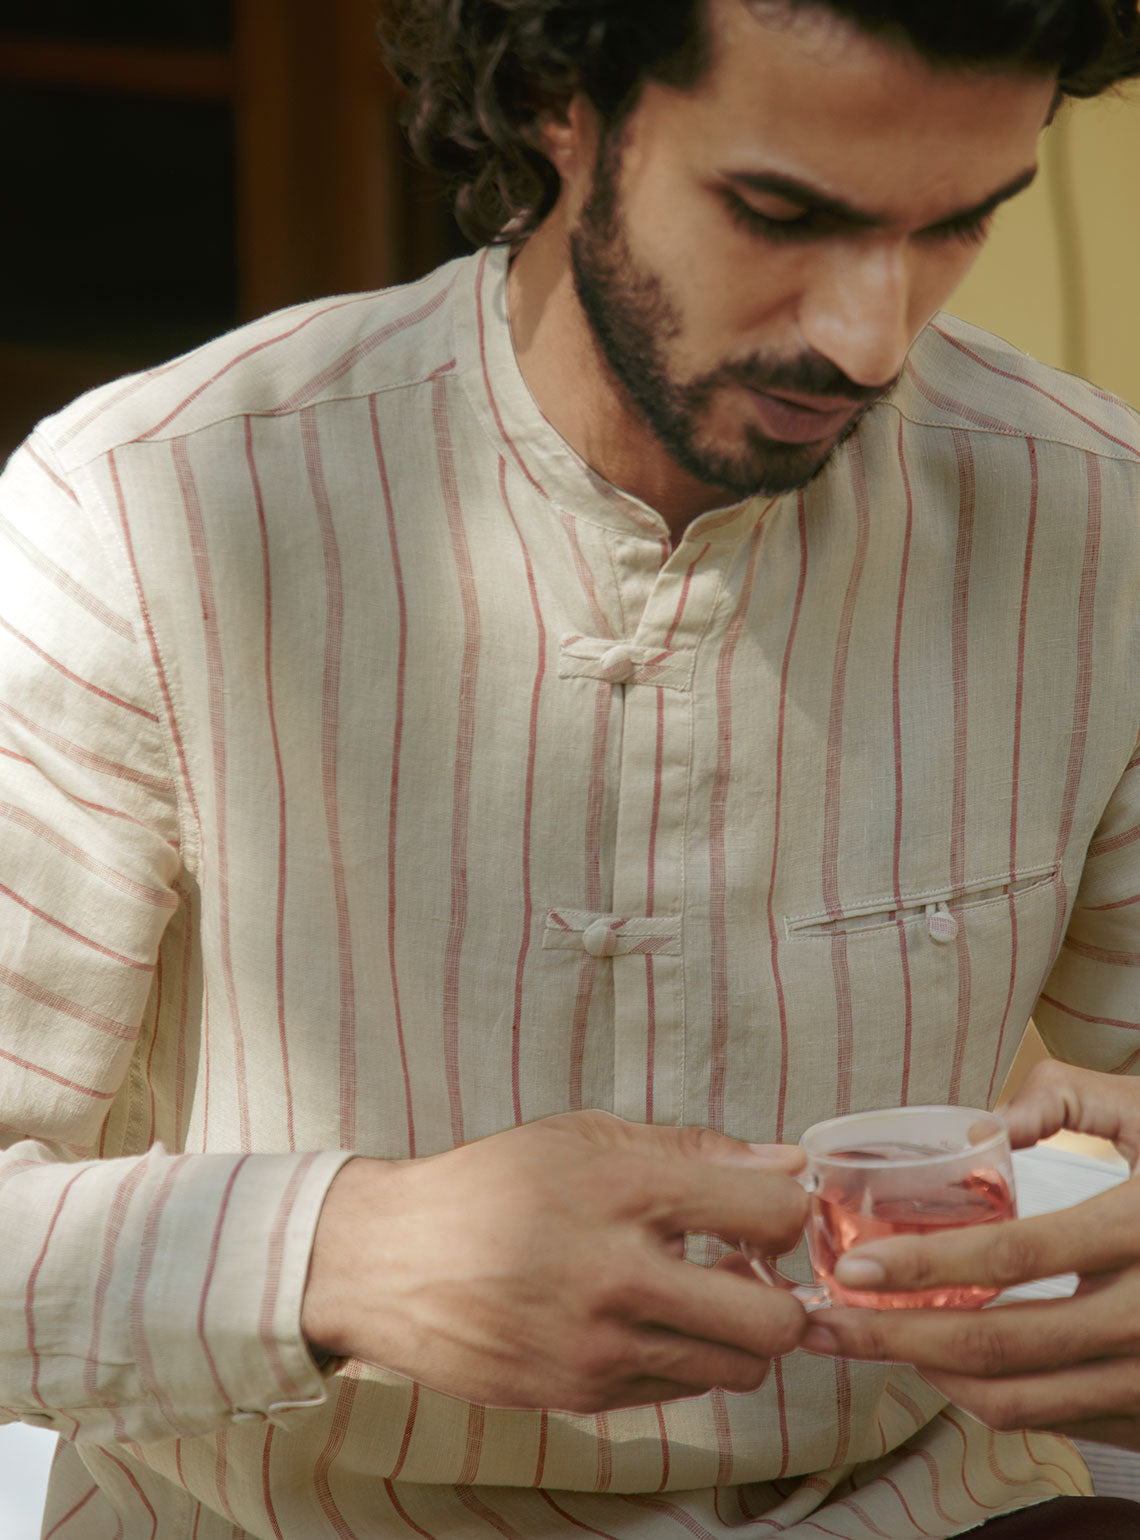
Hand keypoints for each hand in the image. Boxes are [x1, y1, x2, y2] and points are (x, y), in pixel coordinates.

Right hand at [302, 1110, 808, 1412]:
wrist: (390, 1261)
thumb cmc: (490, 1185)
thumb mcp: (584, 1136)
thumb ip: (693, 1149)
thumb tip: (788, 1164)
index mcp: (626, 1190)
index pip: (772, 1213)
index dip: (789, 1212)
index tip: (768, 1212)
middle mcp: (620, 1275)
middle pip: (776, 1319)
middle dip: (785, 1295)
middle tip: (753, 1271)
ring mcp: (602, 1347)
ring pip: (740, 1367)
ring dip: (739, 1334)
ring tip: (700, 1295)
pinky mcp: (583, 1395)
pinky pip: (681, 1388)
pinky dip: (685, 1358)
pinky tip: (647, 1319)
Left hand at [800, 1061, 1139, 1448]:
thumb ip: (1071, 1096)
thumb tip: (992, 1119)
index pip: (1013, 1258)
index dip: (923, 1267)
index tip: (853, 1266)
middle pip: (1000, 1348)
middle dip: (893, 1339)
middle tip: (822, 1323)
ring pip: (1019, 1402)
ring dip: (927, 1377)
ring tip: (868, 1341)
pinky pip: (1054, 1419)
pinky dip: (985, 1397)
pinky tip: (941, 1359)